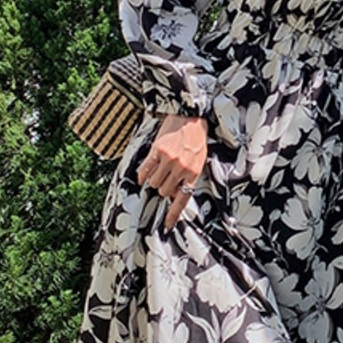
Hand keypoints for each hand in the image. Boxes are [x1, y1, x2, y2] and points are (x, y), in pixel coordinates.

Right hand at [137, 112, 208, 231]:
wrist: (190, 116)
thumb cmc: (196, 139)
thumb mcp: (199, 160)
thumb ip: (189, 177)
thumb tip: (176, 194)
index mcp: (194, 172)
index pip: (183, 199)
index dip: (173, 214)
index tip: (167, 226)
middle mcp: (181, 168)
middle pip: (164, 192)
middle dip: (163, 189)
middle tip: (166, 178)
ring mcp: (168, 159)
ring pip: (154, 183)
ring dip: (154, 181)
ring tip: (160, 170)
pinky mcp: (157, 150)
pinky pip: (145, 170)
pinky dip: (143, 174)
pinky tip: (144, 174)